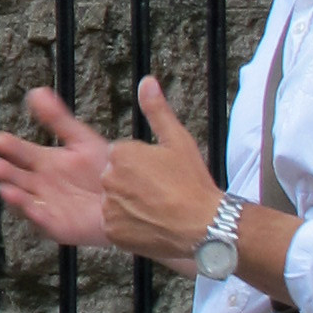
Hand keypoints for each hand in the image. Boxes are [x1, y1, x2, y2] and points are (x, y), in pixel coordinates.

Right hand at [0, 89, 118, 251]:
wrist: (131, 195)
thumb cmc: (107, 168)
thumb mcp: (82, 138)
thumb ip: (58, 118)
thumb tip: (37, 92)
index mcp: (47, 162)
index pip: (21, 152)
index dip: (8, 145)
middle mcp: (43, 183)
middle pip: (17, 176)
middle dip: (5, 170)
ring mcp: (49, 204)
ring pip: (25, 198)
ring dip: (14, 193)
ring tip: (5, 186)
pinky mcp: (59, 225)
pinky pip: (43, 220)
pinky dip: (35, 214)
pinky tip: (30, 206)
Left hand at [99, 77, 227, 269]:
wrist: (203, 225)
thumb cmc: (192, 182)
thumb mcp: (178, 139)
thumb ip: (157, 110)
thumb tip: (147, 81)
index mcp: (120, 153)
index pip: (122, 156)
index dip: (143, 165)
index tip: (162, 173)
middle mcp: (109, 178)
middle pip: (116, 177)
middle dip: (133, 183)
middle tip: (161, 191)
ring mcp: (109, 206)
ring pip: (115, 201)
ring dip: (130, 204)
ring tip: (158, 209)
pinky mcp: (112, 230)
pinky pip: (116, 224)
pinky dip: (129, 225)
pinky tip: (151, 223)